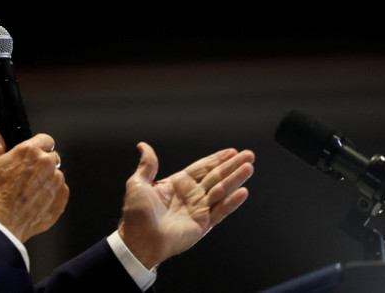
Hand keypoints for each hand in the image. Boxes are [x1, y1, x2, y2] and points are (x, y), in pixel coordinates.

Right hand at [0, 129, 68, 242]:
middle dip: (42, 163)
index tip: (35, 153)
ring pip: (56, 175)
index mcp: (29, 152)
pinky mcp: (61, 199)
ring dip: (47, 180)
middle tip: (28, 175)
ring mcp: (56, 182)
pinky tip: (35, 201)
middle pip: (52, 157)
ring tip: (29, 192)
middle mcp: (46, 164)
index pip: (46, 139)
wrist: (1, 224)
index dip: (40, 145)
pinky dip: (51, 194)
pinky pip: (60, 191)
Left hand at [118, 143, 254, 268]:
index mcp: (178, 184)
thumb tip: (143, 146)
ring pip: (221, 190)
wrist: (139, 239)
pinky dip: (232, 202)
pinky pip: (220, 211)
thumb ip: (147, 164)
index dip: (217, 159)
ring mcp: (198, 209)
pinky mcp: (203, 224)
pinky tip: (242, 191)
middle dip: (232, 165)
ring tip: (249, 167)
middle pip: (216, 176)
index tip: (232, 151)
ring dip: (236, 179)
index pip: (202, 168)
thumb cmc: (136, 214)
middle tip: (248, 155)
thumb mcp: (138, 183)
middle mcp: (191, 195)